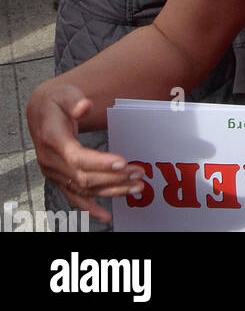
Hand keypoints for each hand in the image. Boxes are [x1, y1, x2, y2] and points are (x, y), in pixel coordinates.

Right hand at [27, 83, 144, 225]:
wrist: (40, 113)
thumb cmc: (56, 102)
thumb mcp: (65, 94)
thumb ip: (74, 100)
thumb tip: (84, 106)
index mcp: (52, 139)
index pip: (77, 157)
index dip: (100, 163)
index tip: (123, 162)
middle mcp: (51, 160)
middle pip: (84, 176)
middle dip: (113, 177)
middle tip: (138, 173)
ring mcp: (54, 173)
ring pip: (84, 189)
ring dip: (110, 190)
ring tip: (136, 188)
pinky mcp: (59, 178)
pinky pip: (74, 198)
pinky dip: (90, 209)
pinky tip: (106, 216)